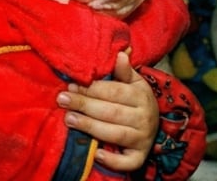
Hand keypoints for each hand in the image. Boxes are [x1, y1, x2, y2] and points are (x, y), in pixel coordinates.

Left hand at [57, 51, 157, 171]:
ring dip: (90, 127)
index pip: (114, 92)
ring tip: (69, 119)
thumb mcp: (132, 82)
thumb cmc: (134, 98)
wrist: (153, 122)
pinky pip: (129, 161)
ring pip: (115, 134)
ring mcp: (143, 138)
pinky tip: (97, 154)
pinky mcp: (140, 156)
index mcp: (141, 96)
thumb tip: (120, 54)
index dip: (91, 89)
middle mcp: (144, 118)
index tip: (71, 86)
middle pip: (112, 112)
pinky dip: (114, 160)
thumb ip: (123, 71)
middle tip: (62, 100)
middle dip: (84, 105)